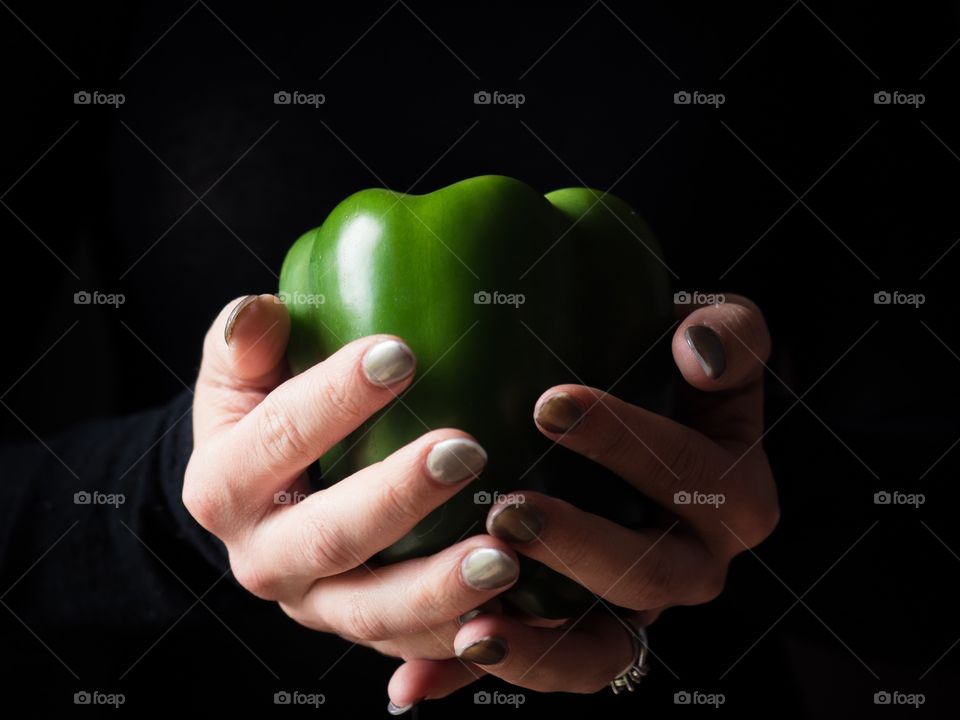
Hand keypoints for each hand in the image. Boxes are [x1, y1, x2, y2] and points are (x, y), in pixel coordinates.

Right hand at [183, 295, 520, 661]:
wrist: (260, 505)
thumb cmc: (262, 418)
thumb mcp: (239, 377)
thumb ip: (244, 343)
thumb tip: (258, 313)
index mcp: (223, 486)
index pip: (278, 436)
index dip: (335, 397)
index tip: (400, 354)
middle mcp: (262, 558)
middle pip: (329, 537)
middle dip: (398, 497)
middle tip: (465, 450)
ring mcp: (314, 605)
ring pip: (374, 612)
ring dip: (439, 588)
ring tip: (503, 555)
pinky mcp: (361, 629)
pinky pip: (412, 646)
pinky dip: (462, 638)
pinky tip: (515, 610)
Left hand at [387, 294, 778, 706]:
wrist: (637, 431)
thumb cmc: (670, 372)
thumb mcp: (716, 338)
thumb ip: (730, 334)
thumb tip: (697, 348)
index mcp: (732, 495)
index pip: (696, 475)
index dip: (630, 445)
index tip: (548, 404)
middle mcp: (691, 562)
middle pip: (651, 577)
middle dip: (580, 547)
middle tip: (507, 511)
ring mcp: (635, 609)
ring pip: (599, 649)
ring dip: (536, 644)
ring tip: (472, 624)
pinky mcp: (580, 636)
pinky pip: (537, 667)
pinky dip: (476, 676)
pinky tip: (412, 685)